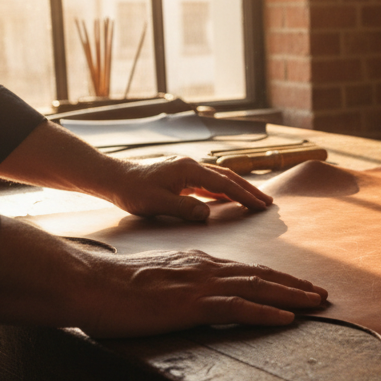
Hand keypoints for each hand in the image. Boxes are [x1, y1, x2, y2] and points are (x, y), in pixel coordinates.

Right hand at [82, 246, 327, 336]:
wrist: (87, 283)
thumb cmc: (110, 289)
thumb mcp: (150, 283)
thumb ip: (173, 287)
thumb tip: (182, 297)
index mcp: (195, 263)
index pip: (244, 270)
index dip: (275, 278)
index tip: (297, 285)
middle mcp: (204, 268)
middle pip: (260, 274)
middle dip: (294, 285)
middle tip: (322, 293)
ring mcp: (200, 284)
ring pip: (258, 287)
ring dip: (292, 296)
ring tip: (318, 303)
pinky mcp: (191, 304)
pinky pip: (238, 307)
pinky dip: (267, 312)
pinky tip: (288, 319)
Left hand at [104, 156, 273, 220]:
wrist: (112, 177)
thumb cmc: (132, 191)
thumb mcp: (157, 203)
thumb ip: (184, 209)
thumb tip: (208, 214)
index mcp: (189, 170)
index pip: (224, 184)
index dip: (244, 196)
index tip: (261, 206)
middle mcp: (192, 165)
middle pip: (228, 178)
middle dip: (249, 190)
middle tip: (268, 202)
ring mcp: (187, 169)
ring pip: (220, 178)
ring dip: (238, 189)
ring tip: (255, 200)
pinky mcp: (181, 175)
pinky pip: (208, 182)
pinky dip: (223, 190)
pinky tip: (229, 198)